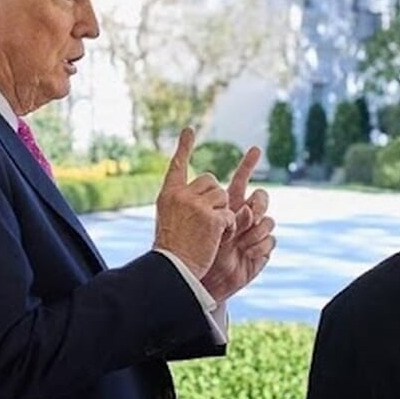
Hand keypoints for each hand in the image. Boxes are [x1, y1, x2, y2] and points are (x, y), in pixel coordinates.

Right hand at [154, 128, 234, 277]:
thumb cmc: (172, 249)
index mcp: (168, 195)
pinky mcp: (213, 218)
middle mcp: (182, 195)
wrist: (173, 269)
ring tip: (209, 231)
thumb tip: (206, 190)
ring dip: (222, 213)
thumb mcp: (169, 219)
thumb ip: (183, 203)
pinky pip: (230, 215)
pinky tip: (217, 238)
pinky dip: (228, 227)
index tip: (189, 130)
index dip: (184, 147)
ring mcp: (197, 205)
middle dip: (214, 197)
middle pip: (210, 181)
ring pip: (223, 196)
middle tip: (206, 218)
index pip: (177, 165)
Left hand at [201, 145, 275, 303]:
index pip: (240, 180)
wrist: (201, 279)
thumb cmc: (194, 251)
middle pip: (261, 197)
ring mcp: (254, 233)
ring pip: (268, 220)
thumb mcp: (197, 224)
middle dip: (259, 203)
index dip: (248, 164)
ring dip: (255, 230)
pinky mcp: (262, 251)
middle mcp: (243, 217)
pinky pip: (271, 241)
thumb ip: (209, 207)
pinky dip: (259, 246)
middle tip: (248, 212)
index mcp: (227, 206)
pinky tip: (246, 253)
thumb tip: (234, 200)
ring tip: (240, 242)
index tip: (255, 149)